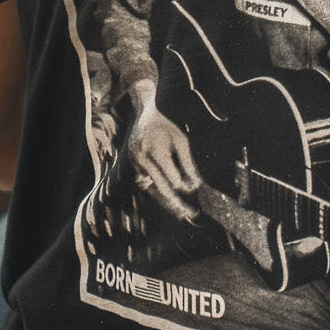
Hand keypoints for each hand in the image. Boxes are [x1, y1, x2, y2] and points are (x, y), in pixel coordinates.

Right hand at [127, 101, 202, 222]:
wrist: (143, 115)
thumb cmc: (166, 127)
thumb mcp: (181, 141)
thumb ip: (188, 163)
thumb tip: (196, 184)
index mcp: (157, 153)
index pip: (171, 178)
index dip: (184, 185)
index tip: (194, 188)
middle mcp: (144, 161)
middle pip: (160, 188)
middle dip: (175, 203)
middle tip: (188, 214)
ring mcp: (136, 164)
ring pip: (151, 189)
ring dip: (165, 201)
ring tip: (180, 212)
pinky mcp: (134, 166)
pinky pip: (146, 183)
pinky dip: (157, 192)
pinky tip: (169, 200)